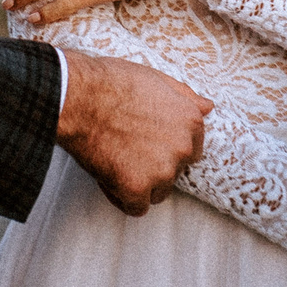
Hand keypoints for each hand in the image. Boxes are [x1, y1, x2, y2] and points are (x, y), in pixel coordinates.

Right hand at [55, 49, 212, 214]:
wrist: (79, 97)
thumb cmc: (112, 83)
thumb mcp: (156, 79)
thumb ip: (184, 96)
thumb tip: (207, 107)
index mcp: (190, 122)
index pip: (191, 150)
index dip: (166, 148)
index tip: (147, 141)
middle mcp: (182, 148)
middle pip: (175, 172)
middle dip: (155, 165)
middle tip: (127, 149)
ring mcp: (161, 171)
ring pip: (157, 191)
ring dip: (139, 183)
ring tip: (116, 160)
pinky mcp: (136, 188)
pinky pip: (136, 207)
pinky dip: (122, 197)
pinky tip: (109, 176)